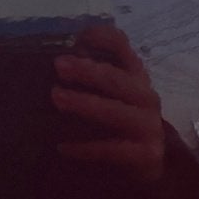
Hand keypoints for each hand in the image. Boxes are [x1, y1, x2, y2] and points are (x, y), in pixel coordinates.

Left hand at [51, 24, 165, 182]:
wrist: (146, 161)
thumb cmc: (118, 122)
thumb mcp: (108, 94)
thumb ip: (88, 77)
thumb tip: (49, 64)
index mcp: (134, 76)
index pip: (123, 48)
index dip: (103, 38)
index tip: (78, 37)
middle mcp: (146, 97)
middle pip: (119, 79)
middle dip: (88, 71)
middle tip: (59, 66)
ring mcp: (149, 126)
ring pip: (117, 112)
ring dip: (86, 104)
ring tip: (58, 98)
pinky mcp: (146, 154)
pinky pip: (113, 149)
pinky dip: (86, 148)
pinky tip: (63, 147)